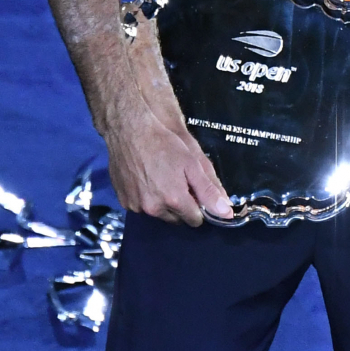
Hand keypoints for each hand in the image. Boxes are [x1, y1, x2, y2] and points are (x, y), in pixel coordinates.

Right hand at [98, 20, 233, 225]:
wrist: (130, 130)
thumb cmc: (164, 143)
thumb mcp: (193, 163)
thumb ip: (210, 190)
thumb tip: (226, 212)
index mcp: (174, 200)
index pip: (195, 220)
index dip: (199, 206)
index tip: (196, 191)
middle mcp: (154, 208)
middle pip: (177, 219)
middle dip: (181, 205)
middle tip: (179, 182)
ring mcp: (136, 206)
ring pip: (159, 214)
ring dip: (163, 203)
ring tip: (162, 178)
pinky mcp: (124, 201)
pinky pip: (141, 208)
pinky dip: (146, 199)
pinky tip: (147, 180)